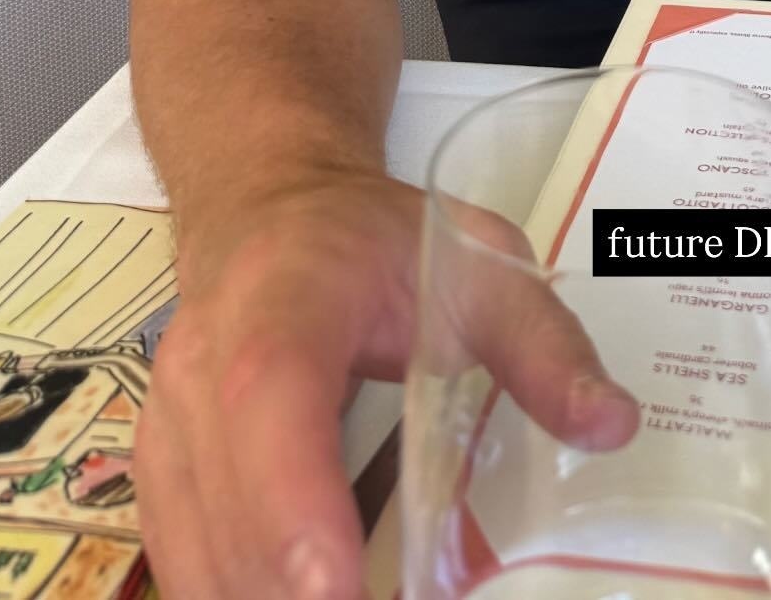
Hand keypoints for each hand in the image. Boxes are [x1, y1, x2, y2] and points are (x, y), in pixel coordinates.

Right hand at [135, 170, 636, 599]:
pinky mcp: (157, 473)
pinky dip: (239, 598)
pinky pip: (183, 562)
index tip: (334, 590)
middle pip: (226, 502)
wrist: (265, 208)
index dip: (293, 500)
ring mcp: (165, 424)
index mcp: (281, 296)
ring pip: (194, 550)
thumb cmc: (370, 240)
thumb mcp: (474, 263)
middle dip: (295, 594)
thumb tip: (613, 425)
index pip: (269, 395)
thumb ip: (541, 344)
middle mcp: (200, 364)